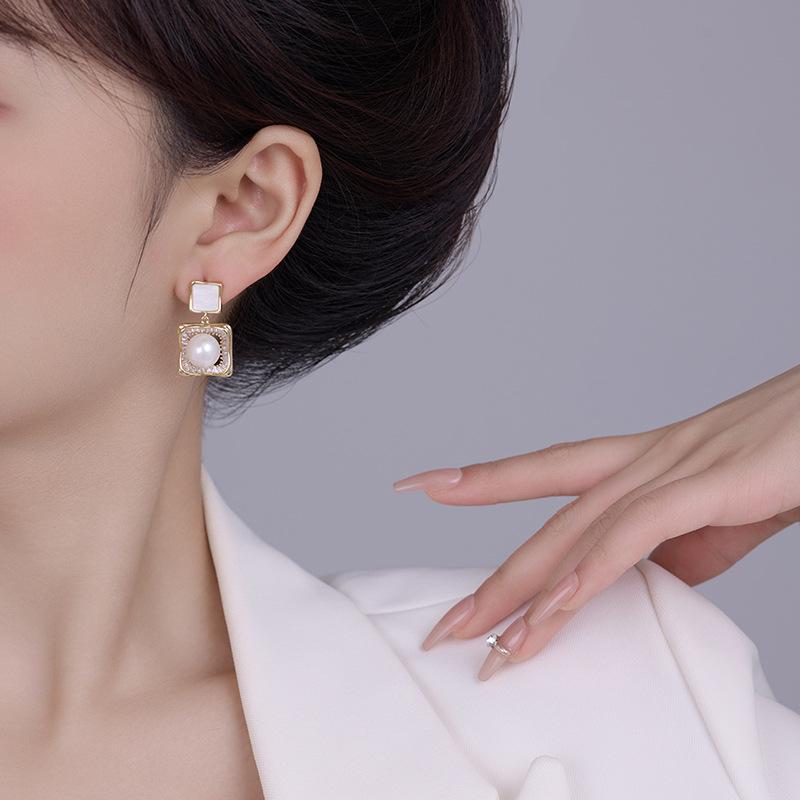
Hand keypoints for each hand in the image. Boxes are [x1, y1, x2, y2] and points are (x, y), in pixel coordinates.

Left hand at [393, 362, 799, 679]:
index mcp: (639, 464)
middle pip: (546, 520)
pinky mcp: (704, 484)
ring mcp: (668, 469)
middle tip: (447, 625)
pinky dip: (592, 569)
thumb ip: (670, 547)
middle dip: (495, 578)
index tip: (430, 484)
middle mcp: (640, 461)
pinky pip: (634, 532)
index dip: (485, 479)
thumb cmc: (782, 458)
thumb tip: (635, 582)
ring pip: (577, 531)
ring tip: (487, 643)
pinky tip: (556, 605)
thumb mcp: (715, 515)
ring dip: (529, 593)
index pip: (545, 470)